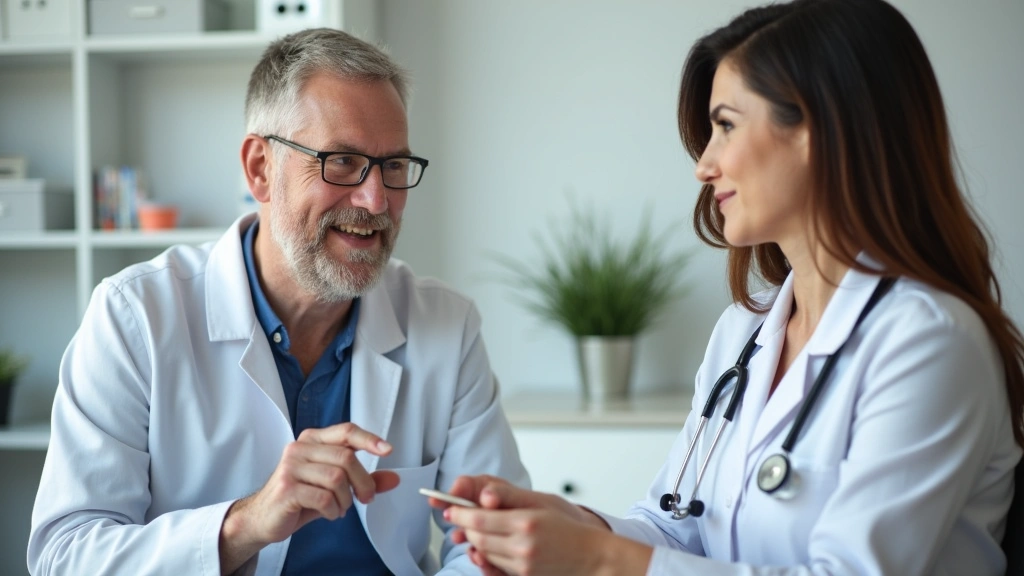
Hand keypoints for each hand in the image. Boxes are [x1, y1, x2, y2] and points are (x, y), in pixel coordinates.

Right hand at [218, 423, 399, 571]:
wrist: (264, 517)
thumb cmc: (300, 497)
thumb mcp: (335, 486)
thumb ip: (363, 480)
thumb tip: (394, 478)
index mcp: (313, 440)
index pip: (346, 431)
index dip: (369, 439)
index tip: (387, 450)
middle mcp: (300, 448)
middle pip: (346, 458)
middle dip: (363, 482)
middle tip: (366, 498)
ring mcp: (291, 467)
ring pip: (336, 478)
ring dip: (346, 499)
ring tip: (341, 507)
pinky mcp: (287, 488)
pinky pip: (323, 498)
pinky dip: (334, 510)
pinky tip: (330, 513)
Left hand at [437, 475, 621, 575]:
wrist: (592, 557)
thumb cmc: (568, 529)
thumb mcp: (540, 505)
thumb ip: (509, 501)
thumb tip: (480, 499)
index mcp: (525, 521)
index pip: (480, 518)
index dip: (460, 514)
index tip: (451, 509)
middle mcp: (522, 545)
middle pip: (478, 538)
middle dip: (464, 528)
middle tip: (456, 518)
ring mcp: (523, 564)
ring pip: (485, 553)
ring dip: (475, 542)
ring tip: (472, 531)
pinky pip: (497, 566)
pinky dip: (488, 557)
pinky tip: (487, 548)